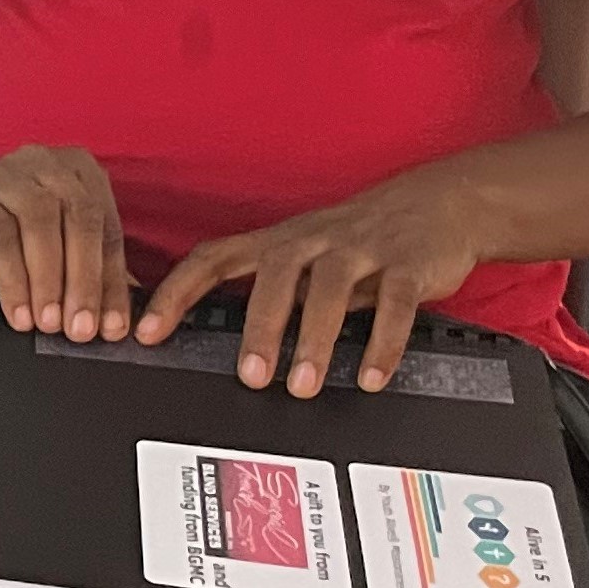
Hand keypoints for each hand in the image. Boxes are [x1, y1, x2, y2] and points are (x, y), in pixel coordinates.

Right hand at [0, 145, 133, 341]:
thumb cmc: (5, 228)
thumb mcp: (54, 240)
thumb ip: (86, 265)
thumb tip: (115, 317)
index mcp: (81, 171)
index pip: (107, 230)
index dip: (112, 283)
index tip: (112, 327)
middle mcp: (50, 166)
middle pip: (82, 222)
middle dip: (85, 282)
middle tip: (82, 329)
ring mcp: (12, 177)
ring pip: (42, 228)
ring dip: (49, 282)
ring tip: (49, 323)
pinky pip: (1, 241)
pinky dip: (14, 282)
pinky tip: (19, 313)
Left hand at [135, 172, 484, 396]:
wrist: (440, 201)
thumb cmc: (357, 237)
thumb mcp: (302, 253)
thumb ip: (264, 289)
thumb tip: (207, 335)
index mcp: (277, 241)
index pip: (211, 260)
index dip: (175, 294)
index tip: (147, 333)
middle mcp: (312, 240)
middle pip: (274, 279)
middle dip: (258, 329)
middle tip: (249, 377)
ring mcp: (361, 249)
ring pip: (329, 292)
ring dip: (313, 342)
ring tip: (301, 386)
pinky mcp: (409, 262)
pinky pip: (395, 304)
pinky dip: (383, 344)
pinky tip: (370, 377)